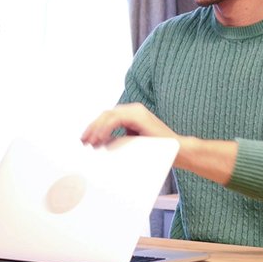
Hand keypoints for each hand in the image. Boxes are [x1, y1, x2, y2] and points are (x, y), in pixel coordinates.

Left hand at [81, 102, 237, 184]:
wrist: (178, 151)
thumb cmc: (158, 151)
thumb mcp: (133, 145)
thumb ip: (120, 141)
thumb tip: (101, 147)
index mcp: (131, 115)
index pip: (107, 117)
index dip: (94, 127)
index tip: (85, 140)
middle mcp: (133, 110)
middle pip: (105, 114)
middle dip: (92, 128)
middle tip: (83, 142)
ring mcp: (137, 111)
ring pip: (108, 115)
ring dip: (96, 128)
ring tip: (90, 142)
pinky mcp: (139, 116)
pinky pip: (116, 119)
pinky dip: (106, 129)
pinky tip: (101, 140)